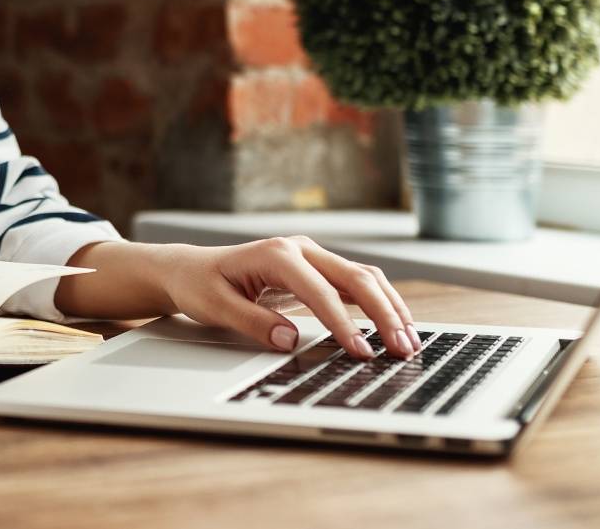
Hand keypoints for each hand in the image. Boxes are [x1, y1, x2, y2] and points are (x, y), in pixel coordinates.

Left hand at [160, 235, 421, 359]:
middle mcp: (299, 249)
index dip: (342, 322)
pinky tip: (396, 326)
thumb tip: (289, 340)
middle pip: (354, 276)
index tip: (360, 351)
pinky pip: (357, 283)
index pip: (318, 290)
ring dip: (389, 307)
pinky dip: (380, 303)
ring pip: (363, 276)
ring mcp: (311, 256)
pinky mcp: (318, 269)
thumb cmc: (201, 285)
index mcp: (275, 254)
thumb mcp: (215, 306)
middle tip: (402, 348)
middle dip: (382, 312)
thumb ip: (252, 322)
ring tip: (409, 341)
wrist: (191, 269)